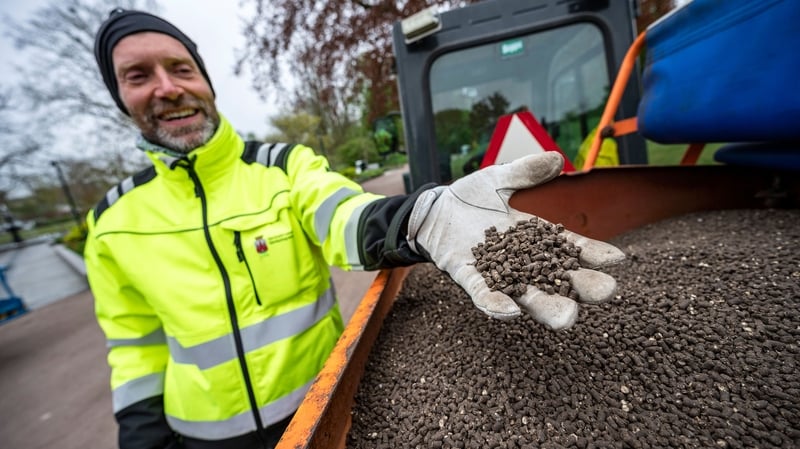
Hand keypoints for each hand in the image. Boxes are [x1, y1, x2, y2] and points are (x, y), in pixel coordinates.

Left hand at [407, 152, 624, 329]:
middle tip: (605, 292)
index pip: (570, 248)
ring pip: (526, 296)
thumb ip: (525, 172)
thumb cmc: (469, 198)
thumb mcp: (498, 179)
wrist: (433, 210)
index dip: (593, 254)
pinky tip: (510, 311)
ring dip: (546, 307)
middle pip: (558, 280)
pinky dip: (496, 304)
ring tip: (567, 317)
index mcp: (535, 239)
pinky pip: (483, 295)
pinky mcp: (468, 278)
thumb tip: (556, 159)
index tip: (617, 260)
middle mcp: (522, 262)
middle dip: (581, 288)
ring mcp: (496, 273)